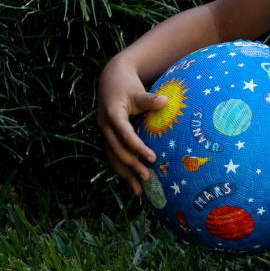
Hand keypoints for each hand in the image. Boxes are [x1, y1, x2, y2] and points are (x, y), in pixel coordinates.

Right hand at [97, 58, 167, 195]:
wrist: (110, 79)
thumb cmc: (126, 84)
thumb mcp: (137, 89)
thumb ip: (150, 99)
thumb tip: (165, 101)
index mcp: (112, 114)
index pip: (125, 135)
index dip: (138, 148)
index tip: (152, 158)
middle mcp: (104, 126)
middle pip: (117, 150)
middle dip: (132, 166)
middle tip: (148, 177)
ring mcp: (104, 133)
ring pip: (112, 157)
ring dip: (125, 174)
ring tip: (138, 191)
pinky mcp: (107, 136)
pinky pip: (113, 155)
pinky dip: (122, 168)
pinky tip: (131, 180)